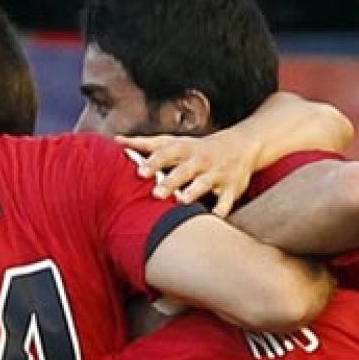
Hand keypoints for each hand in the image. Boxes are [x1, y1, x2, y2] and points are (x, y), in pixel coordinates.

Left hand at [119, 131, 261, 216]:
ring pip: (204, 183)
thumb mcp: (175, 142)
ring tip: (181, 201)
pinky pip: (226, 201)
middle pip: (184, 170)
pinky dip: (221, 210)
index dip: (154, 162)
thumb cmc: (197, 148)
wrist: (241, 146)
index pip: (167, 153)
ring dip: (193, 192)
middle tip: (156, 194)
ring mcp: (217, 173)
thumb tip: (117, 140)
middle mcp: (200, 159)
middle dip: (171, 181)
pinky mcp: (231, 188)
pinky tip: (214, 219)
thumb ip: (146, 144)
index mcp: (184, 148)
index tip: (139, 172)